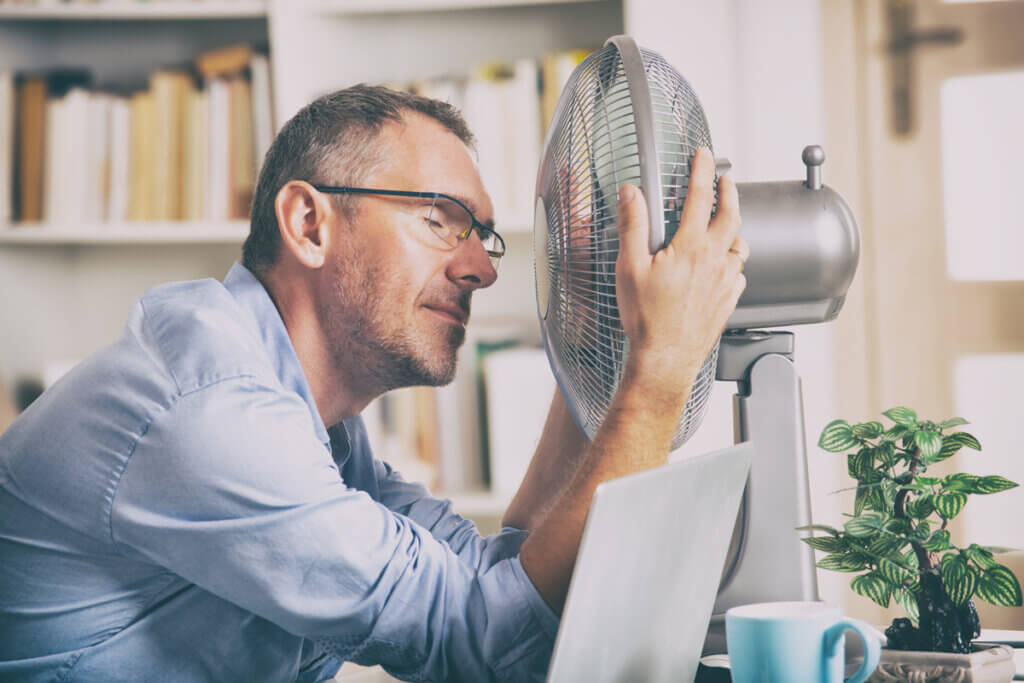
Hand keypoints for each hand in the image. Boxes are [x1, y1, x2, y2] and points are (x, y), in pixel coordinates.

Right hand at [614, 146, 746, 397]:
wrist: (665, 359)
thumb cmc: (646, 319)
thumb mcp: (629, 268)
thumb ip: (632, 226)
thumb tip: (631, 194)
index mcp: (690, 247)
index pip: (700, 197)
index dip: (702, 170)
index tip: (704, 155)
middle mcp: (714, 261)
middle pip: (731, 216)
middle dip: (729, 192)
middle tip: (726, 180)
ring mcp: (725, 282)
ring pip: (740, 246)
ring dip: (733, 229)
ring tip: (725, 223)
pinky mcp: (729, 302)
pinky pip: (739, 274)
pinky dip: (734, 262)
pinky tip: (725, 265)